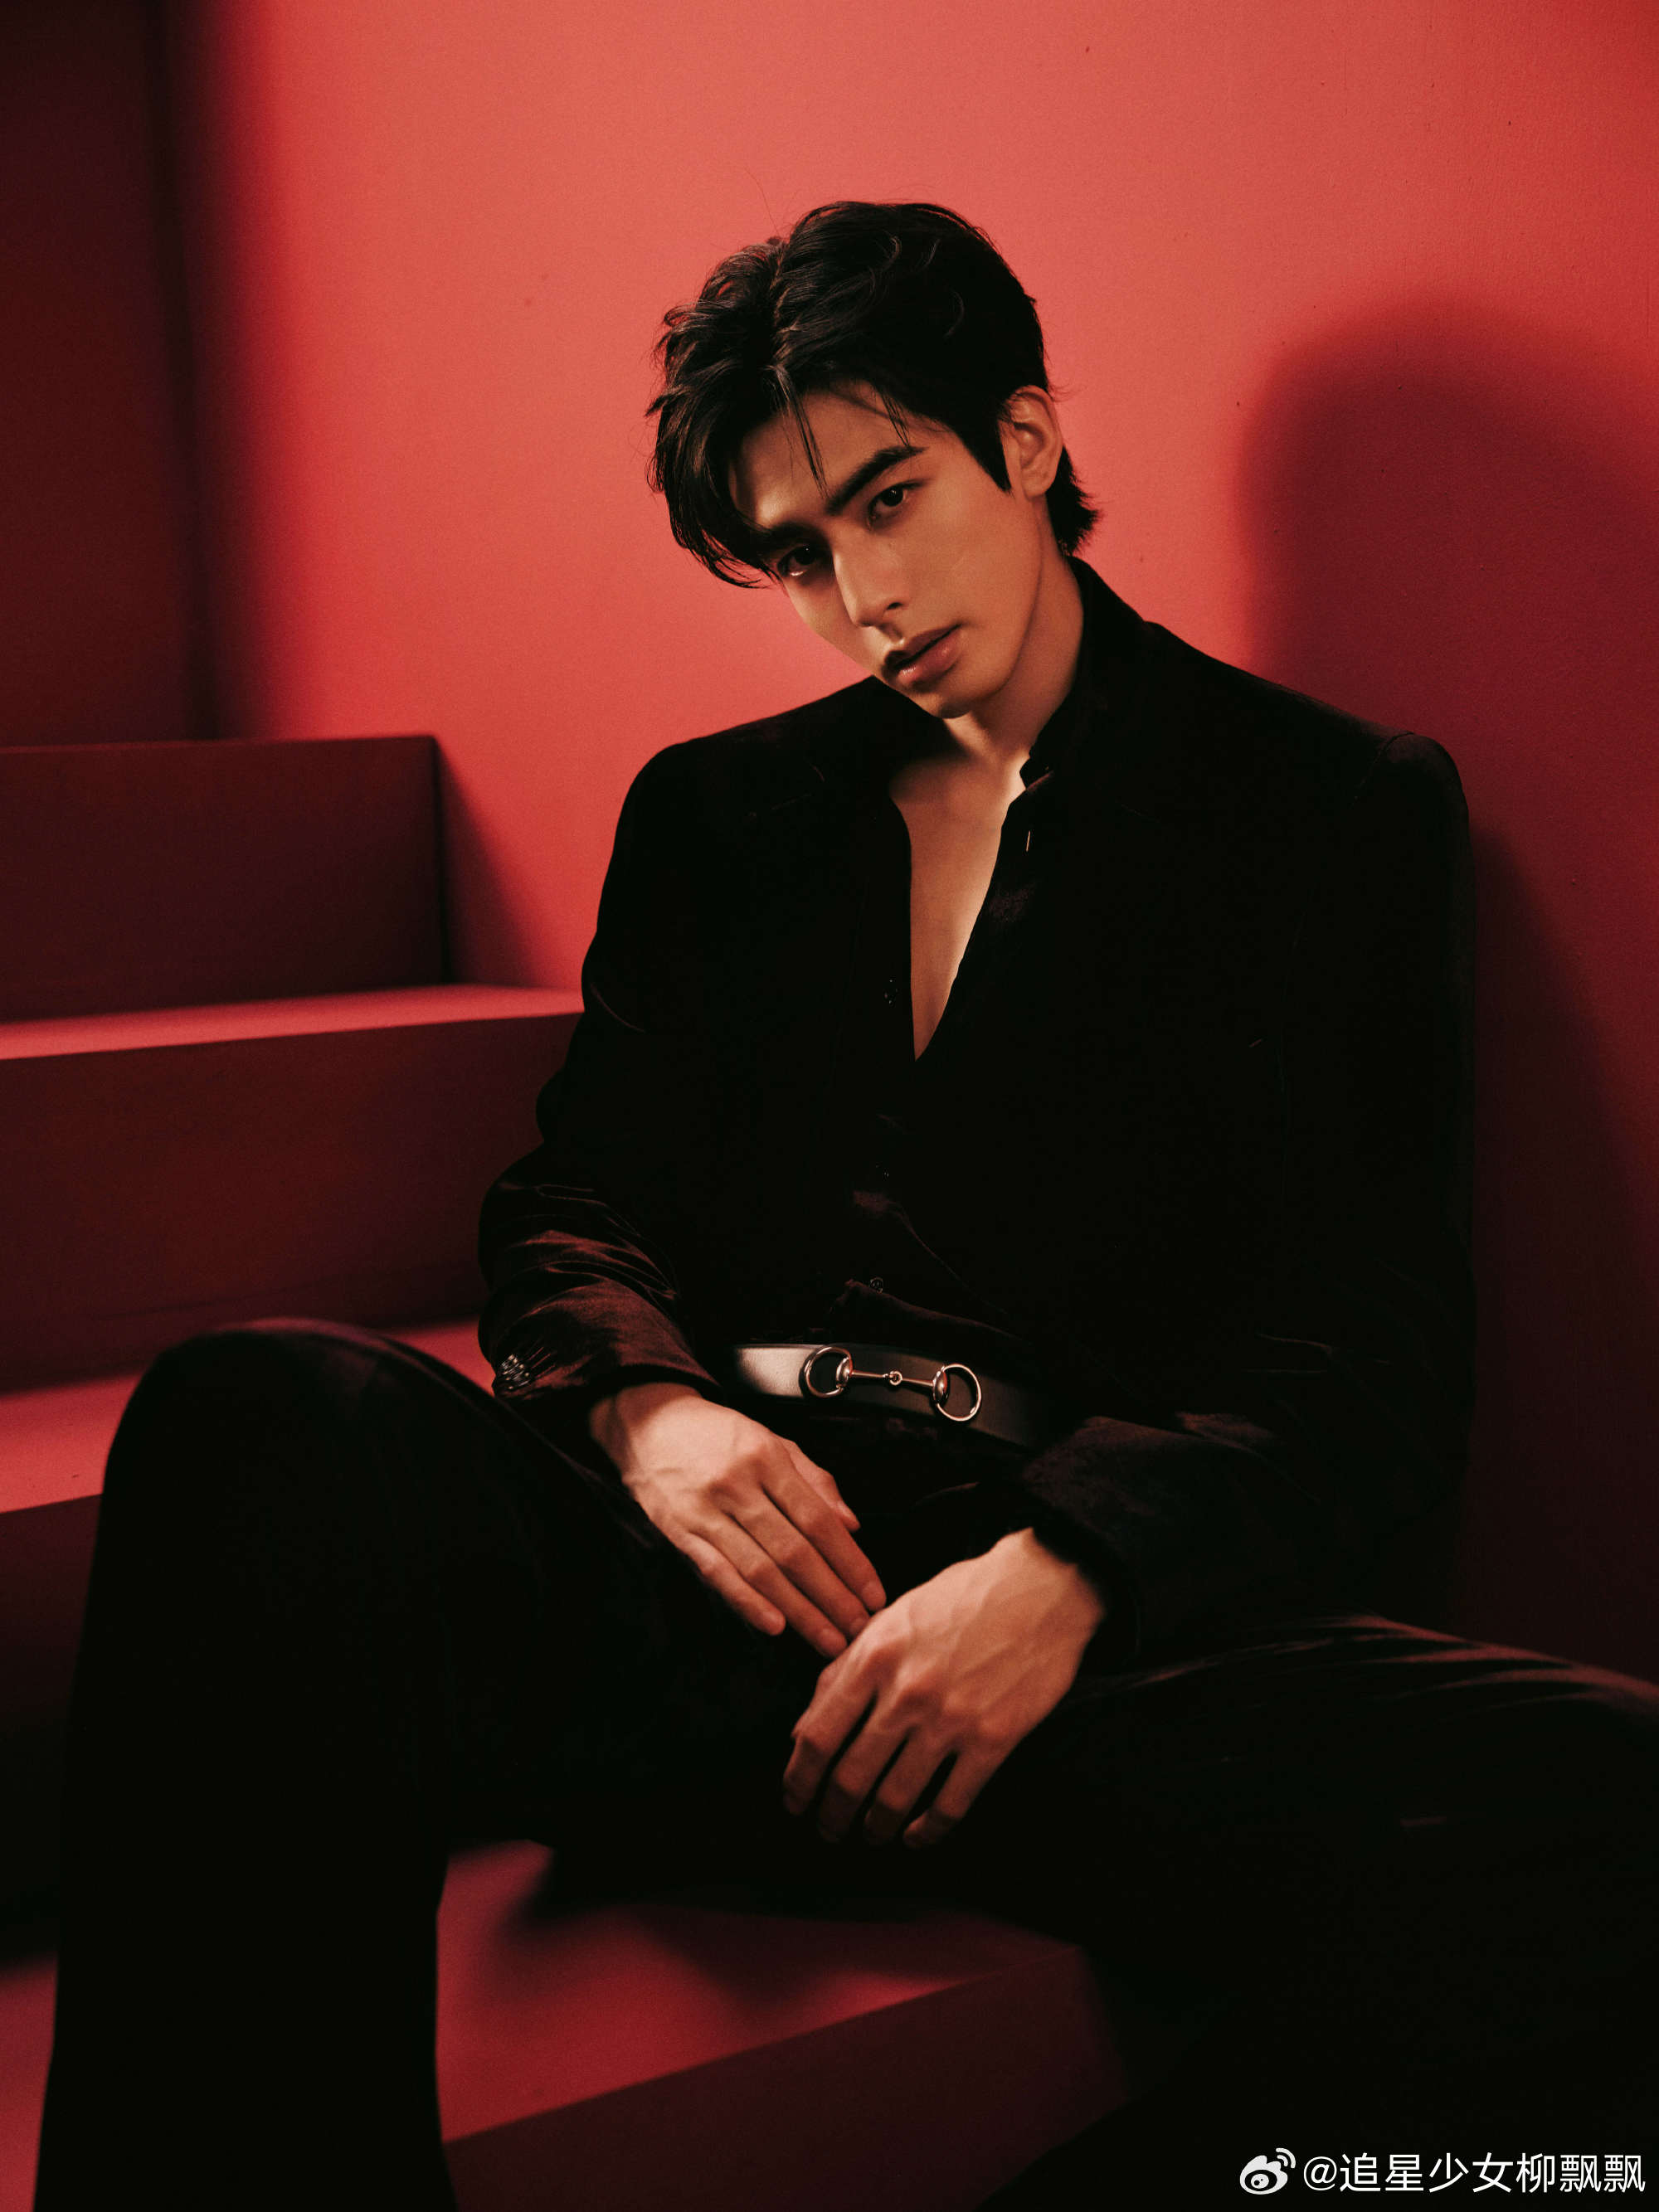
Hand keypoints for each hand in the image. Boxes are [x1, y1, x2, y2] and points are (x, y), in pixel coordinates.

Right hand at [588, 1382, 885, 1657]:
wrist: (649, 1423)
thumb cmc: (717, 1433)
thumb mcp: (772, 1440)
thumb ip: (815, 1480)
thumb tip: (851, 1524)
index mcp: (767, 1458)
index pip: (817, 1520)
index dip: (849, 1561)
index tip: (872, 1593)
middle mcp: (738, 1485)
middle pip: (794, 1551)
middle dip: (831, 1596)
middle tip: (858, 1627)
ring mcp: (706, 1512)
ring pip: (760, 1570)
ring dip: (799, 1610)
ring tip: (827, 1638)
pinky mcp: (679, 1532)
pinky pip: (717, 1573)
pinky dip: (746, 1602)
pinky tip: (774, 1625)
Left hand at [783, 1528, 1105, 1847]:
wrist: (1040, 1587)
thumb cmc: (961, 1598)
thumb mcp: (892, 1618)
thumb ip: (844, 1670)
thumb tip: (804, 1728)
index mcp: (875, 1656)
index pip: (818, 1735)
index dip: (798, 1779)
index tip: (794, 1800)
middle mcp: (907, 1692)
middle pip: (851, 1776)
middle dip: (832, 1815)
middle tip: (828, 1830)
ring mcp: (952, 1719)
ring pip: (897, 1798)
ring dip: (876, 1828)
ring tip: (870, 1836)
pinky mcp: (995, 1739)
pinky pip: (952, 1804)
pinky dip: (929, 1831)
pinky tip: (917, 1837)